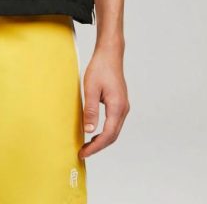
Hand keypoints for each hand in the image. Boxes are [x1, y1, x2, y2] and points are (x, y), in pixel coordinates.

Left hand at [78, 44, 129, 158]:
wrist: (110, 54)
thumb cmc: (100, 68)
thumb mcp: (90, 88)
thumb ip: (90, 110)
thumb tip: (89, 130)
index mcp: (117, 107)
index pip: (108, 135)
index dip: (95, 147)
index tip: (83, 152)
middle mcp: (123, 109)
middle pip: (113, 136)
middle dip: (98, 146)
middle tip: (83, 152)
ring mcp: (123, 106)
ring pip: (114, 130)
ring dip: (102, 140)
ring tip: (87, 144)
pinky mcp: (120, 103)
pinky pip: (114, 123)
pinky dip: (105, 131)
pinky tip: (95, 131)